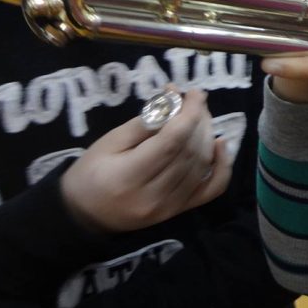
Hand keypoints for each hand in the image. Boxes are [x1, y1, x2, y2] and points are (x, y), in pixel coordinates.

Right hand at [59, 89, 233, 232]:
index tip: (194, 93)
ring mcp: (171, 207)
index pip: (172, 141)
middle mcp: (155, 196)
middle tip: (195, 101)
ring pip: (202, 165)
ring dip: (207, 135)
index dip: (189, 113)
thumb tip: (176, 100)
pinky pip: (213, 188)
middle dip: (199, 120)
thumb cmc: (91, 173)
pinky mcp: (180, 211)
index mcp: (129, 177)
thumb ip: (145, 123)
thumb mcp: (109, 142)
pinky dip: (223, 165)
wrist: (85, 215)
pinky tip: (220, 143)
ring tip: (200, 116)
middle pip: (190, 152)